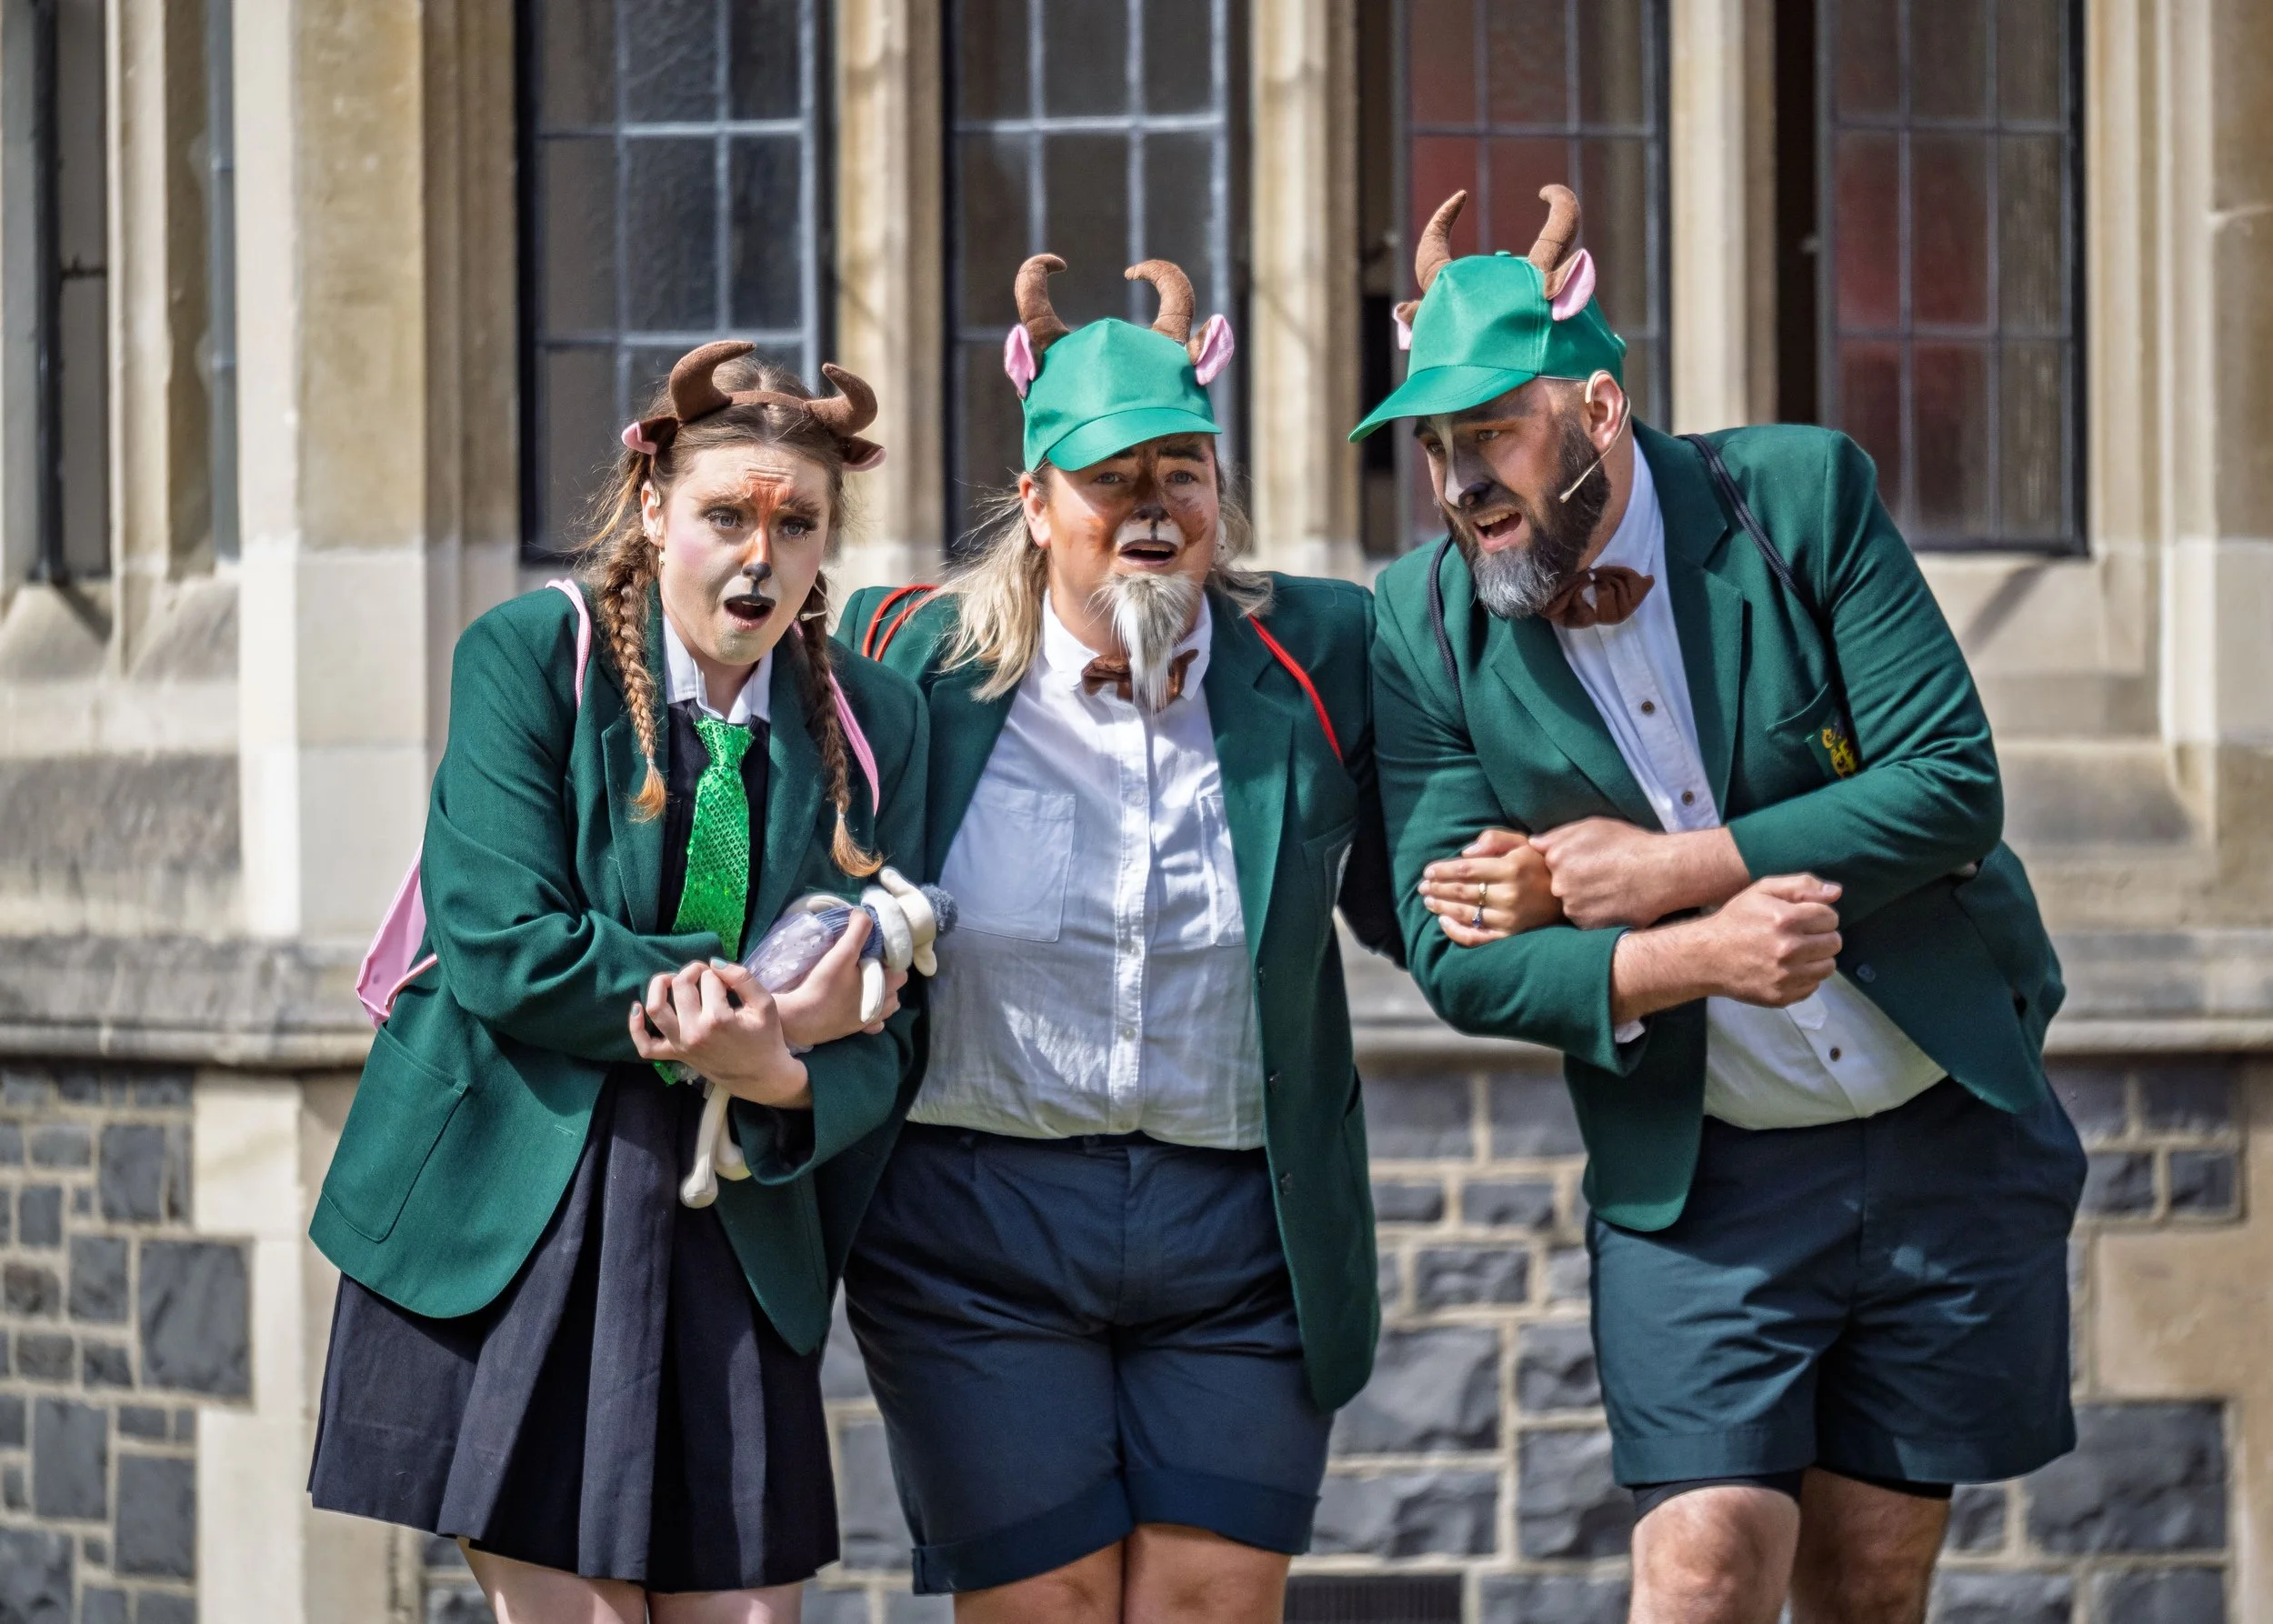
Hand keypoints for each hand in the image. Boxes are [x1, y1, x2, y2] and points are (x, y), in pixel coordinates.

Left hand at [629, 960, 808, 1107]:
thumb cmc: (766, 1038)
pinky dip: (636, 1027)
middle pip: (681, 986)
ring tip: (673, 980)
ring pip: (656, 1008)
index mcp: (718, 1019)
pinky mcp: (676, 1055)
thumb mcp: (765, 1004)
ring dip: (660, 986)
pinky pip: (646, 1045)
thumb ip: (742, 978)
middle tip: (706, 975)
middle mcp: (694, 1031)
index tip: (730, 984)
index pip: (709, 979)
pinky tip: (637, 1008)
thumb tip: (714, 962)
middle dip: (693, 971)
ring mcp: (681, 1045)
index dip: (720, 974)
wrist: (762, 1076)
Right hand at [773, 910, 907, 1046]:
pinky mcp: (855, 1030)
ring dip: (879, 994)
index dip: (889, 959)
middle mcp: (882, 1006)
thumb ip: (857, 930)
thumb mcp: (842, 953)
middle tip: (864, 965)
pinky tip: (858, 1006)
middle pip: (894, 987)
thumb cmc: (824, 986)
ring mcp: (869, 1020)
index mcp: (885, 986)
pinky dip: (870, 1015)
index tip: (872, 952)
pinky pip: (872, 1023)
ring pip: (885, 1005)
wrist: (801, 1019)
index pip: (900, 970)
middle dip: (885, 975)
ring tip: (861, 983)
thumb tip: (863, 913)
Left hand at [1419, 828, 1562, 944]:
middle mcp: (1509, 895)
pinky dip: (1456, 932)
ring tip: (1428, 901)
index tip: (1427, 871)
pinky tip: (1443, 922)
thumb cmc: (1539, 863)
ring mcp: (1509, 919)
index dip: (1442, 870)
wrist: (1566, 894)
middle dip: (1437, 889)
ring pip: (1465, 914)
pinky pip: (1476, 937)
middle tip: (1422, 887)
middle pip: (1462, 892)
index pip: (1466, 870)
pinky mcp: (1510, 936)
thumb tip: (1465, 853)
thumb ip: (1494, 839)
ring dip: (1441, 907)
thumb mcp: (1522, 842)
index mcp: (1511, 868)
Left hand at [1530, 819, 1749, 928]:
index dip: (1567, 864)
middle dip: (1573, 883)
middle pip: (1557, 887)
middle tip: (1601, 877)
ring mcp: (1573, 908)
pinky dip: (1595, 915)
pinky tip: (1613, 903)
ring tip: (1610, 890)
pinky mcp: (1588, 927)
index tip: (1586, 863)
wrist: (1662, 873)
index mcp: (1556, 857)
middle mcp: (1559, 885)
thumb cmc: (1630, 845)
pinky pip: (1584, 921)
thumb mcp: (1593, 826)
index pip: (1547, 865)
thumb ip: (1558, 835)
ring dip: (1584, 901)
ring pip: (1570, 905)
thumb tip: (1533, 844)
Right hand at [1607, 873, 1842, 1024]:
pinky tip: (1788, 968)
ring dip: (1817, 958)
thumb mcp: (1762, 890)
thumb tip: (1836, 892)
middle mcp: (1788, 949)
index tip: (1804, 917)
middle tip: (1801, 935)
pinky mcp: (1782, 996)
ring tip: (1797, 952)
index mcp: (1785, 919)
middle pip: (1834, 942)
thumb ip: (1801, 885)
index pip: (1830, 917)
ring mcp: (1785, 976)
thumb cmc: (1736, 920)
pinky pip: (1813, 986)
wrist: (1706, 957)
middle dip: (1821, 936)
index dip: (1819, 915)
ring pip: (1828, 966)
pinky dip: (1805, 977)